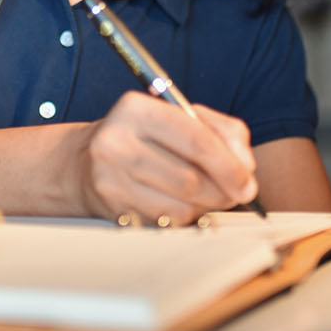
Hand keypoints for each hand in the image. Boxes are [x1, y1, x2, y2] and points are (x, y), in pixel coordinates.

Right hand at [78, 91, 257, 224]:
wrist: (82, 162)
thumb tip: (245, 166)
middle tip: (235, 193)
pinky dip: (184, 217)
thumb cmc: (142, 138)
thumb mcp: (178, 117)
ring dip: (204, 206)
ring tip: (205, 196)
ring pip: (180, 205)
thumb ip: (221, 131)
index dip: (228, 165)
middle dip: (222, 191)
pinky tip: (179, 203)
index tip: (247, 181)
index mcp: (136, 109)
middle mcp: (116, 141)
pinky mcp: (111, 207)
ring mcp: (110, 177)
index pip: (194, 139)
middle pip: (189, 179)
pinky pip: (165, 221)